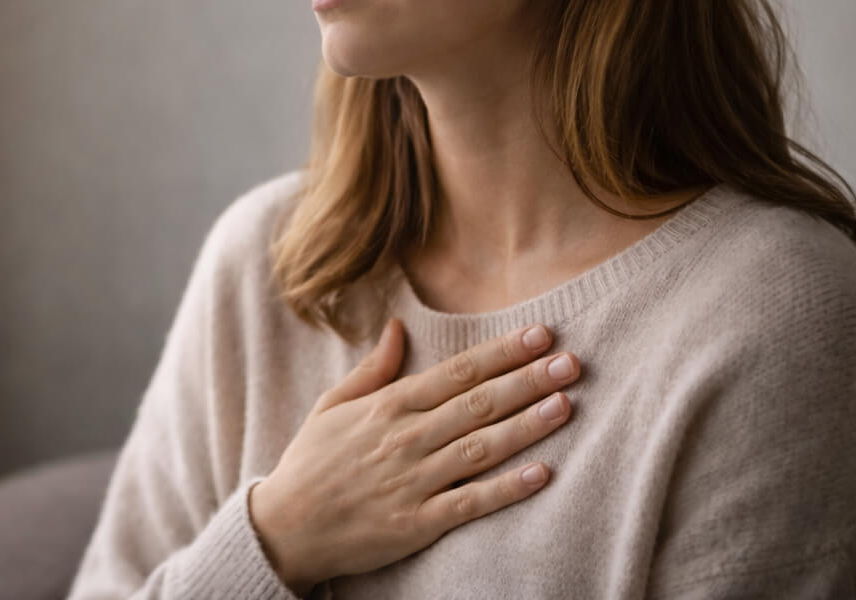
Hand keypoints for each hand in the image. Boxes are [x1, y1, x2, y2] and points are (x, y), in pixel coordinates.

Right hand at [249, 317, 579, 593]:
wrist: (284, 529)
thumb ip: (372, 369)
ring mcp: (413, 482)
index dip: (501, 352)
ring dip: (527, 425)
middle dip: (528, 380)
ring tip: (566, 405)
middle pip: (478, 404)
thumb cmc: (310, 464)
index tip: (539, 334)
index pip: (457, 372)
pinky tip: (542, 473)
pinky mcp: (418, 523)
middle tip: (571, 362)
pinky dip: (506, 489)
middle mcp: (405, 439)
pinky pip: (470, 503)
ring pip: (481, 448)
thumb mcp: (332, 406)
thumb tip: (398, 326)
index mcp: (387, 407)